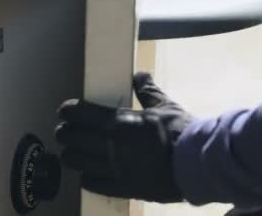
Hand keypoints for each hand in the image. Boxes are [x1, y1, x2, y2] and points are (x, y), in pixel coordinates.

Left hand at [55, 72, 194, 202]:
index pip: (82, 114)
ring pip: (78, 162)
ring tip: (71, 152)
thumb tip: (139, 75)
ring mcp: (114, 168)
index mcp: (120, 122)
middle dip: (65, 133)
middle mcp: (111, 145)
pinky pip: (94, 183)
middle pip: (73, 138)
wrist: (197, 164)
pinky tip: (87, 174)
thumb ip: (148, 91)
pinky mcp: (122, 187)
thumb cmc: (181, 132)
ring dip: (71, 155)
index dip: (68, 111)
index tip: (64, 111)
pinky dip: (86, 178)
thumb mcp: (166, 106)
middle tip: (64, 131)